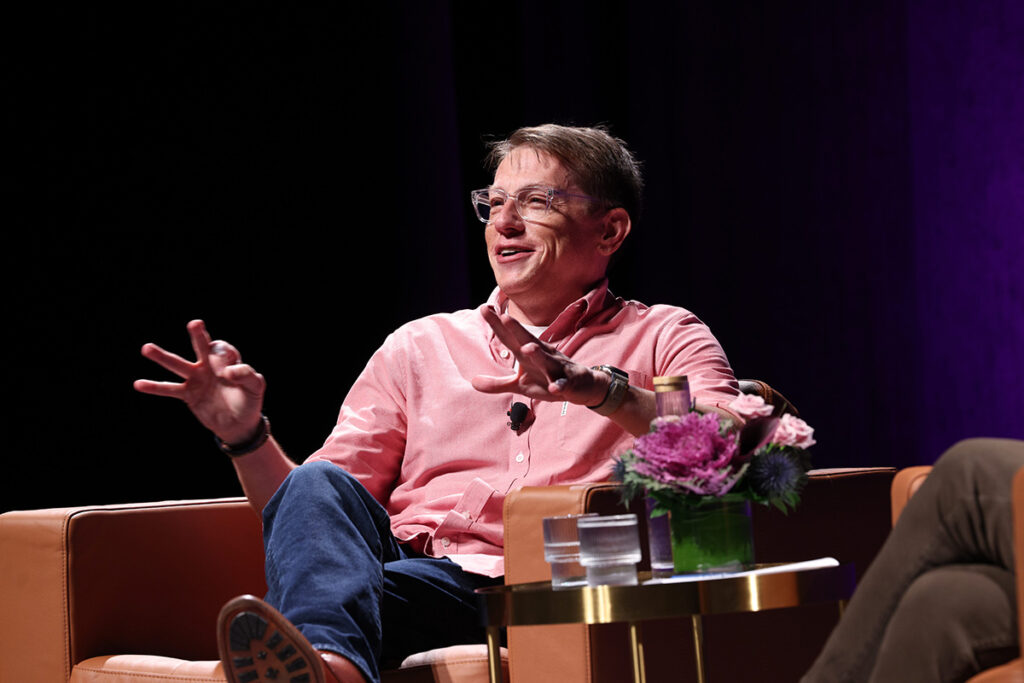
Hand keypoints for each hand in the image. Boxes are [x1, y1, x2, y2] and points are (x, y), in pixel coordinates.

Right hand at [134, 320, 265, 444]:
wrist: (239, 423)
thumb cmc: (249, 401)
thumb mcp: (256, 387)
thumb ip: (247, 375)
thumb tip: (228, 372)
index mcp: (228, 360)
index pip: (222, 351)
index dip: (222, 359)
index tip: (226, 375)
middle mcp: (210, 365)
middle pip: (202, 346)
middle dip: (199, 335)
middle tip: (195, 324)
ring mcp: (197, 378)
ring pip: (178, 364)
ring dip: (162, 356)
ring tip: (146, 348)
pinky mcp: (188, 394)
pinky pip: (170, 389)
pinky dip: (154, 387)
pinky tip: (138, 384)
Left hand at [471, 309, 608, 406]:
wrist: (582, 386)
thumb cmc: (547, 379)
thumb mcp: (520, 384)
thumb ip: (497, 383)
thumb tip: (472, 382)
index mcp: (528, 354)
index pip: (510, 338)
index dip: (497, 325)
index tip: (484, 308)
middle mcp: (542, 356)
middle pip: (527, 341)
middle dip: (516, 330)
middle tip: (503, 317)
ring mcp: (556, 368)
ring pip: (546, 360)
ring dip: (538, 354)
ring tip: (528, 348)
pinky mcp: (568, 383)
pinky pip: (563, 384)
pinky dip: (560, 385)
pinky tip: (555, 388)